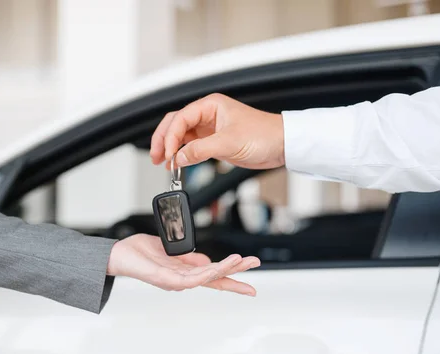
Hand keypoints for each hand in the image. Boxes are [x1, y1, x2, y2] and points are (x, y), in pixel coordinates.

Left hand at [107, 234, 259, 295]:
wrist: (118, 255)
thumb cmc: (139, 253)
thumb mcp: (171, 251)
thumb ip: (189, 257)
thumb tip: (207, 261)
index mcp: (184, 272)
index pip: (213, 275)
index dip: (232, 274)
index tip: (249, 269)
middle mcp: (182, 279)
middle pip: (215, 279)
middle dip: (237, 274)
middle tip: (255, 265)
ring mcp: (175, 281)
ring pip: (207, 278)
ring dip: (225, 270)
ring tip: (241, 261)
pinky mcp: (166, 280)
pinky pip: (191, 278)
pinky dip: (207, 273)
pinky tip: (218, 266)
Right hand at [150, 93, 284, 168]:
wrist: (282, 145)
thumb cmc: (264, 134)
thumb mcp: (229, 143)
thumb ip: (201, 150)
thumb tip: (179, 158)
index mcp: (211, 105)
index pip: (180, 118)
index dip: (170, 136)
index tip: (167, 153)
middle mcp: (208, 114)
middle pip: (175, 124)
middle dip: (163, 140)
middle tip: (157, 157)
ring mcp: (210, 128)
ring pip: (181, 135)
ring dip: (170, 148)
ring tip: (163, 162)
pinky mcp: (214, 141)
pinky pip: (191, 146)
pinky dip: (182, 154)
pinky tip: (176, 163)